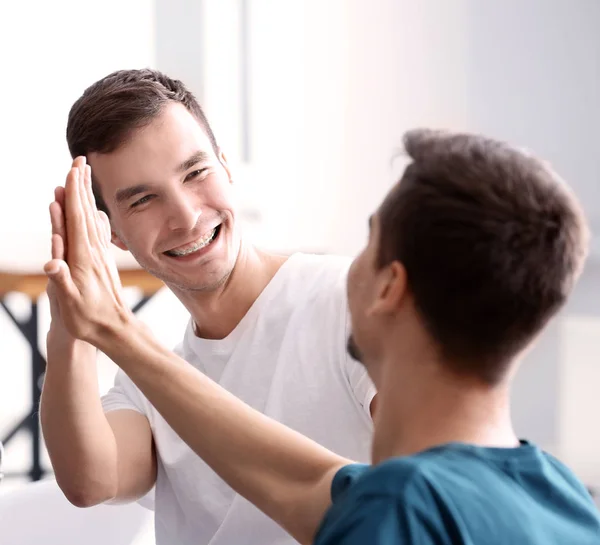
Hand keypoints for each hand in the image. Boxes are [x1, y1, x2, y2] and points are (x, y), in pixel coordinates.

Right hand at [46, 159, 88, 354]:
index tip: (72, 171)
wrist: (115, 330)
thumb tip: (51, 263)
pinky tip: (93, 210)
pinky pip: (96, 232)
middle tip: (80, 161)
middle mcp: (93, 252)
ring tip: (83, 177)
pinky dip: (91, 215)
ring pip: (91, 219)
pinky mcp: (102, 262)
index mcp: (83, 258)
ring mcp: (99, 256)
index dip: (74, 195)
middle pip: (86, 212)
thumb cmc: (89, 320)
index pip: (76, 219)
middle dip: (82, 186)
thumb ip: (61, 282)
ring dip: (86, 196)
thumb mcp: (70, 305)